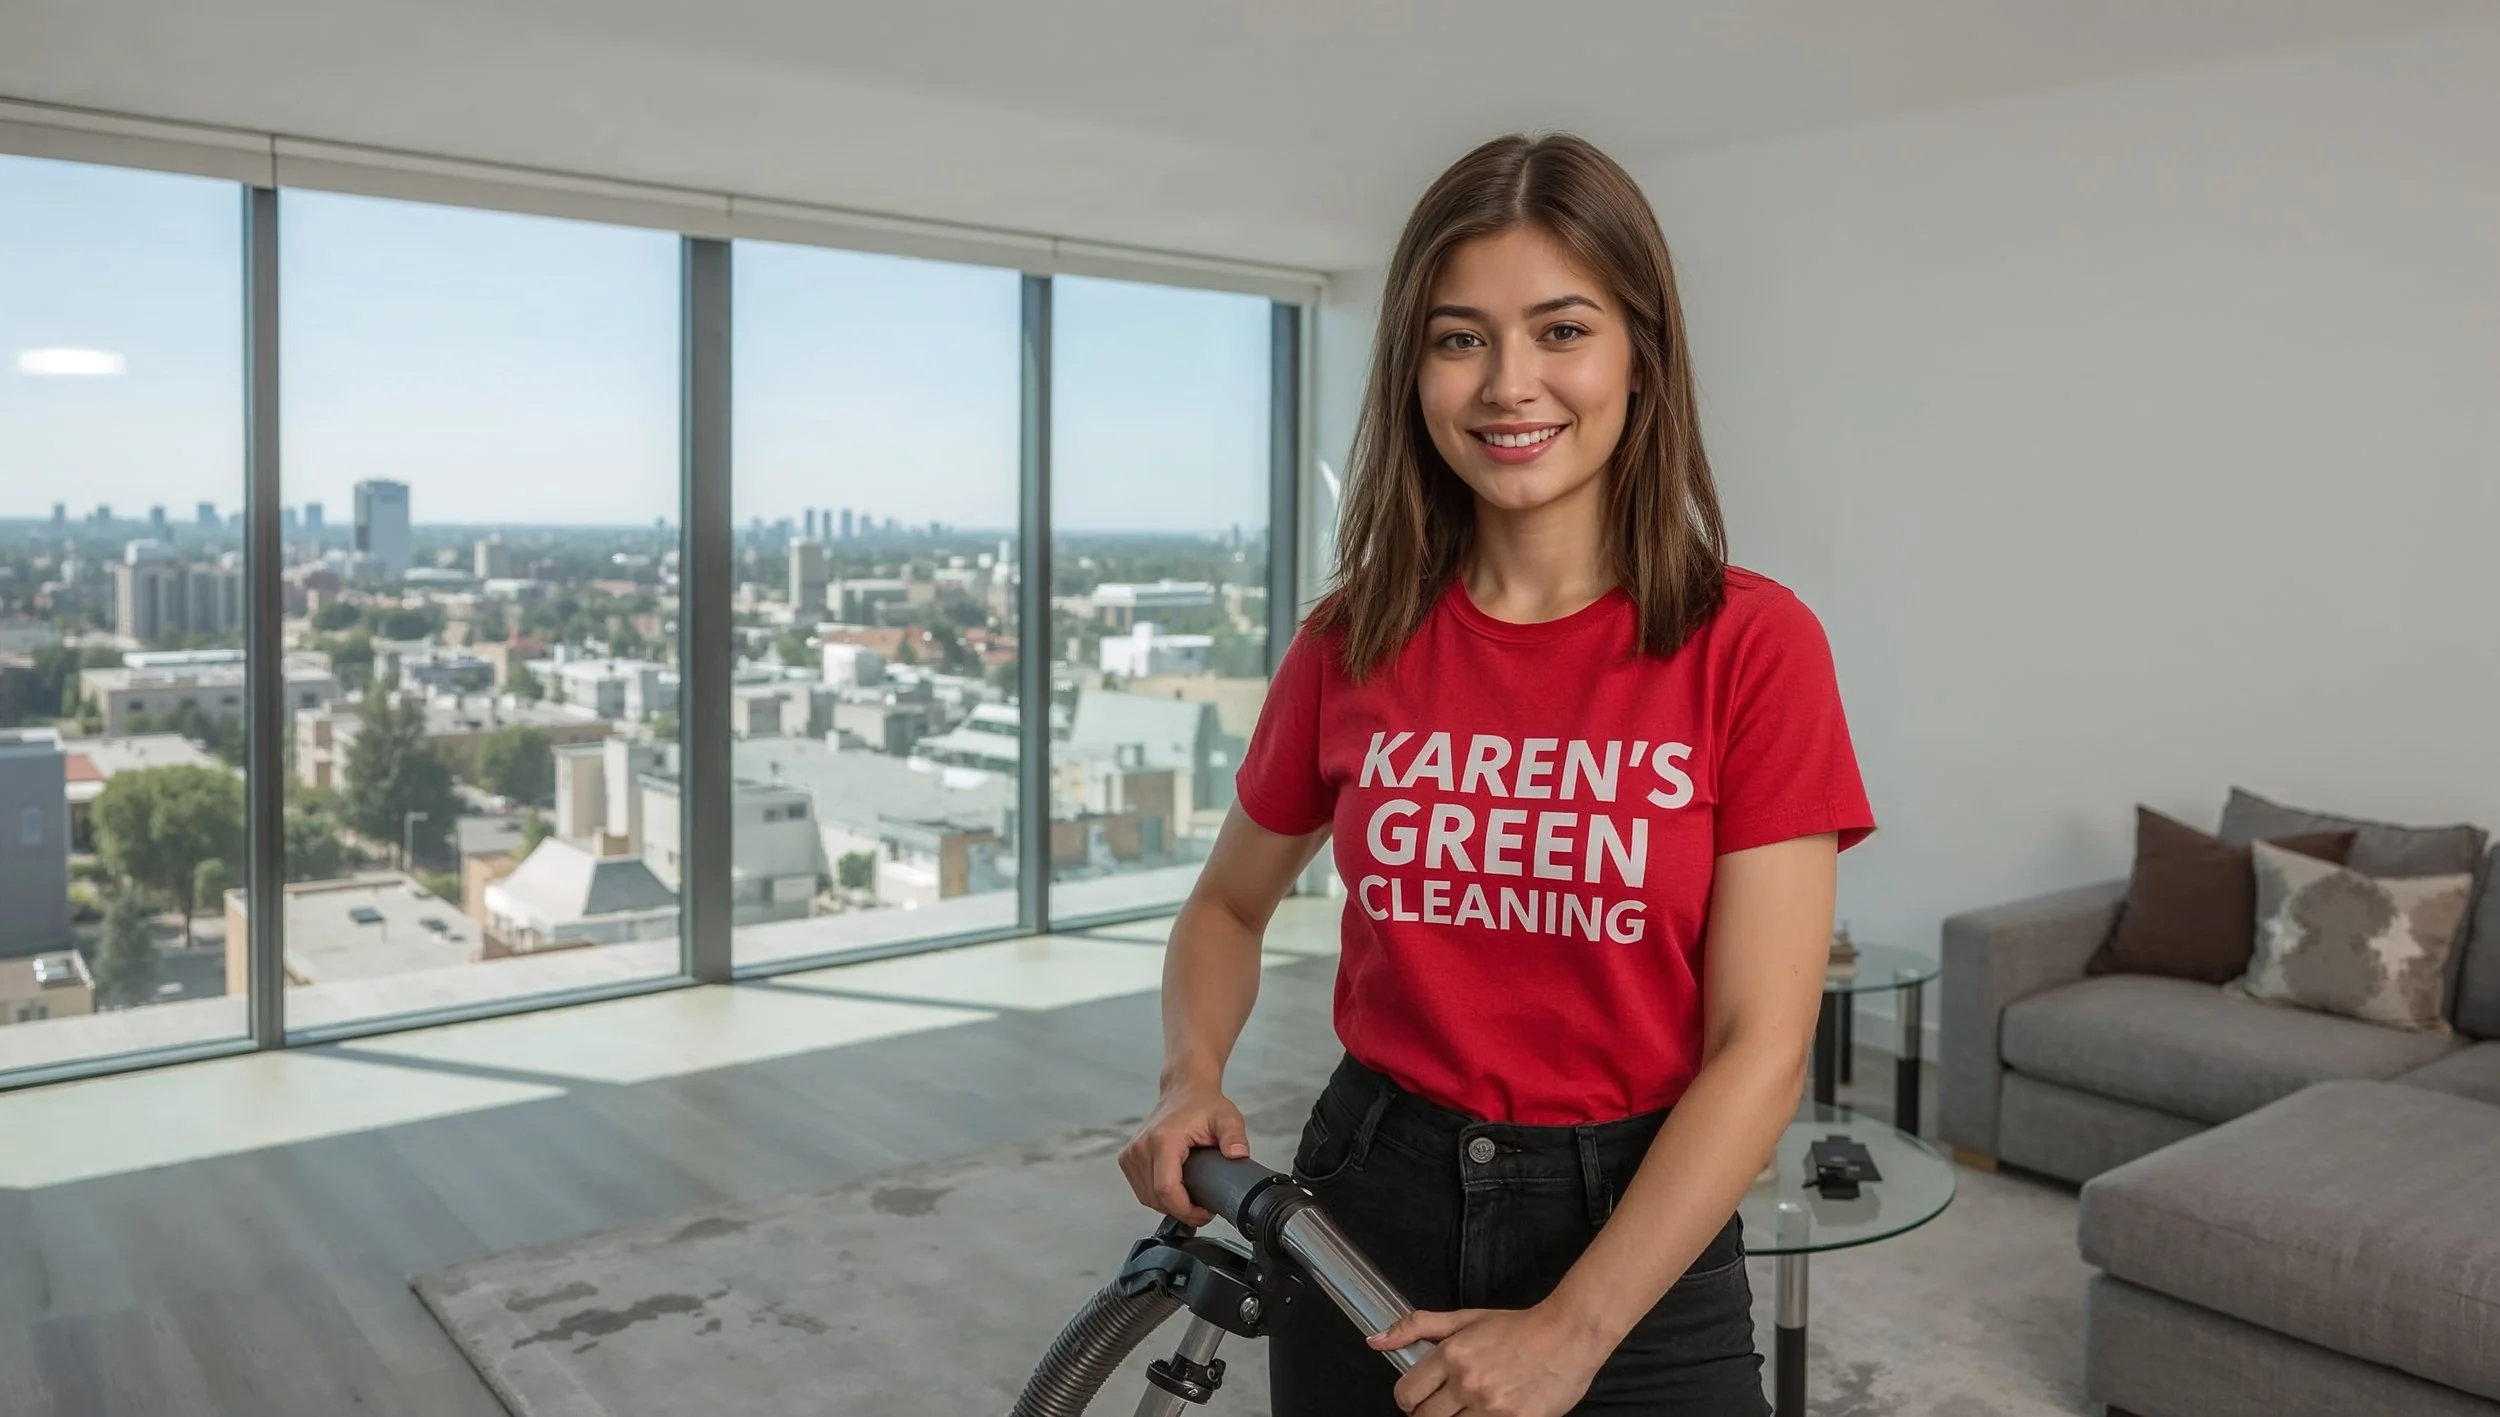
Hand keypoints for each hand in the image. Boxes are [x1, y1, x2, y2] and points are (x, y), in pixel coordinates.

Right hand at [1117, 1078, 1250, 1225]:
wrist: (1184, 1090)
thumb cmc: (1203, 1104)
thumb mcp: (1227, 1118)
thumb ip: (1235, 1137)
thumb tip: (1238, 1155)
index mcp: (1163, 1139)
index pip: (1166, 1190)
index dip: (1185, 1210)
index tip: (1204, 1213)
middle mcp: (1142, 1146)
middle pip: (1156, 1198)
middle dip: (1181, 1211)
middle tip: (1202, 1208)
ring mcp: (1131, 1153)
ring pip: (1146, 1197)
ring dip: (1169, 1206)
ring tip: (1190, 1200)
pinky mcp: (1128, 1158)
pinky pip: (1141, 1190)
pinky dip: (1157, 1197)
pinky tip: (1174, 1192)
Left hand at [1372, 1302, 1610, 1416]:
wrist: (1567, 1336)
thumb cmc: (1516, 1328)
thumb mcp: (1464, 1319)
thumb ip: (1416, 1327)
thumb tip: (1375, 1340)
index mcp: (1452, 1355)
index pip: (1406, 1394)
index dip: (1408, 1398)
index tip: (1417, 1396)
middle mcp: (1468, 1383)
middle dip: (1429, 1413)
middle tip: (1446, 1402)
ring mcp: (1492, 1407)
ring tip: (1469, 1406)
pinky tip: (1489, 1411)